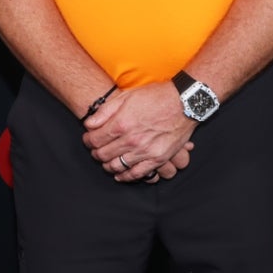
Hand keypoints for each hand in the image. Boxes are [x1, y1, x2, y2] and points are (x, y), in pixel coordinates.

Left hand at [81, 83, 196, 182]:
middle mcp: (131, 140)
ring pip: (116, 166)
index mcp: (121, 124)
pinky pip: (136, 174)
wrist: (184, 103)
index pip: (94, 140)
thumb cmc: (155, 96)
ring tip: (106, 160)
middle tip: (96, 149)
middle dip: (95, 152)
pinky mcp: (157, 159)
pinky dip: (125, 176)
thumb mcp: (126, 96)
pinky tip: (119, 174)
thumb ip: (105, 111)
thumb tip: (88, 124)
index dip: (88, 140)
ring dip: (107, 165)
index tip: (88, 139)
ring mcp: (144, 152)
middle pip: (103, 154)